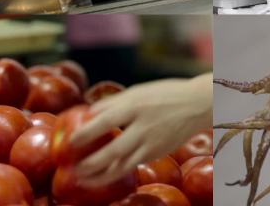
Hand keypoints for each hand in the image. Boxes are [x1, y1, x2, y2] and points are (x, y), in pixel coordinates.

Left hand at [69, 74, 212, 186]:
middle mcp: (144, 125)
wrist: (198, 104)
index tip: (70, 140)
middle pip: (114, 150)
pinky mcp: (158, 152)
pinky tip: (104, 175)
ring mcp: (153, 142)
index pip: (105, 120)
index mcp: (136, 105)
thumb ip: (114, 102)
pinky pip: (134, 165)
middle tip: (74, 168)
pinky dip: (117, 172)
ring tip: (84, 179)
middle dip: (92, 162)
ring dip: (102, 175)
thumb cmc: (165, 94)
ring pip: (124, 165)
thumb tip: (89, 113)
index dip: (86, 132)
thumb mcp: (138, 91)